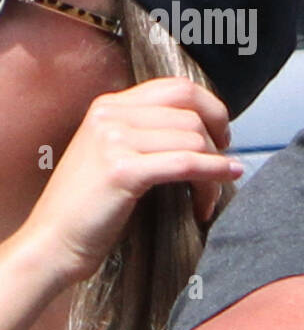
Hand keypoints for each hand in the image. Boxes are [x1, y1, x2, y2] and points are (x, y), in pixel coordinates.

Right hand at [19, 77, 238, 286]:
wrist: (53, 241)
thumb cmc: (90, 206)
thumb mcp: (114, 154)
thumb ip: (148, 134)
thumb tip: (204, 131)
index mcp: (109, 106)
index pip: (177, 88)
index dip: (210, 108)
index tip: (221, 134)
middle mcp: (110, 115)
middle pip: (190, 112)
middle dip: (218, 137)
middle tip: (224, 163)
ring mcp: (114, 140)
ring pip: (194, 139)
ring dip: (214, 169)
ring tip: (209, 195)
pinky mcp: (123, 170)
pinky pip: (186, 163)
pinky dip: (212, 174)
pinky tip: (223, 182)